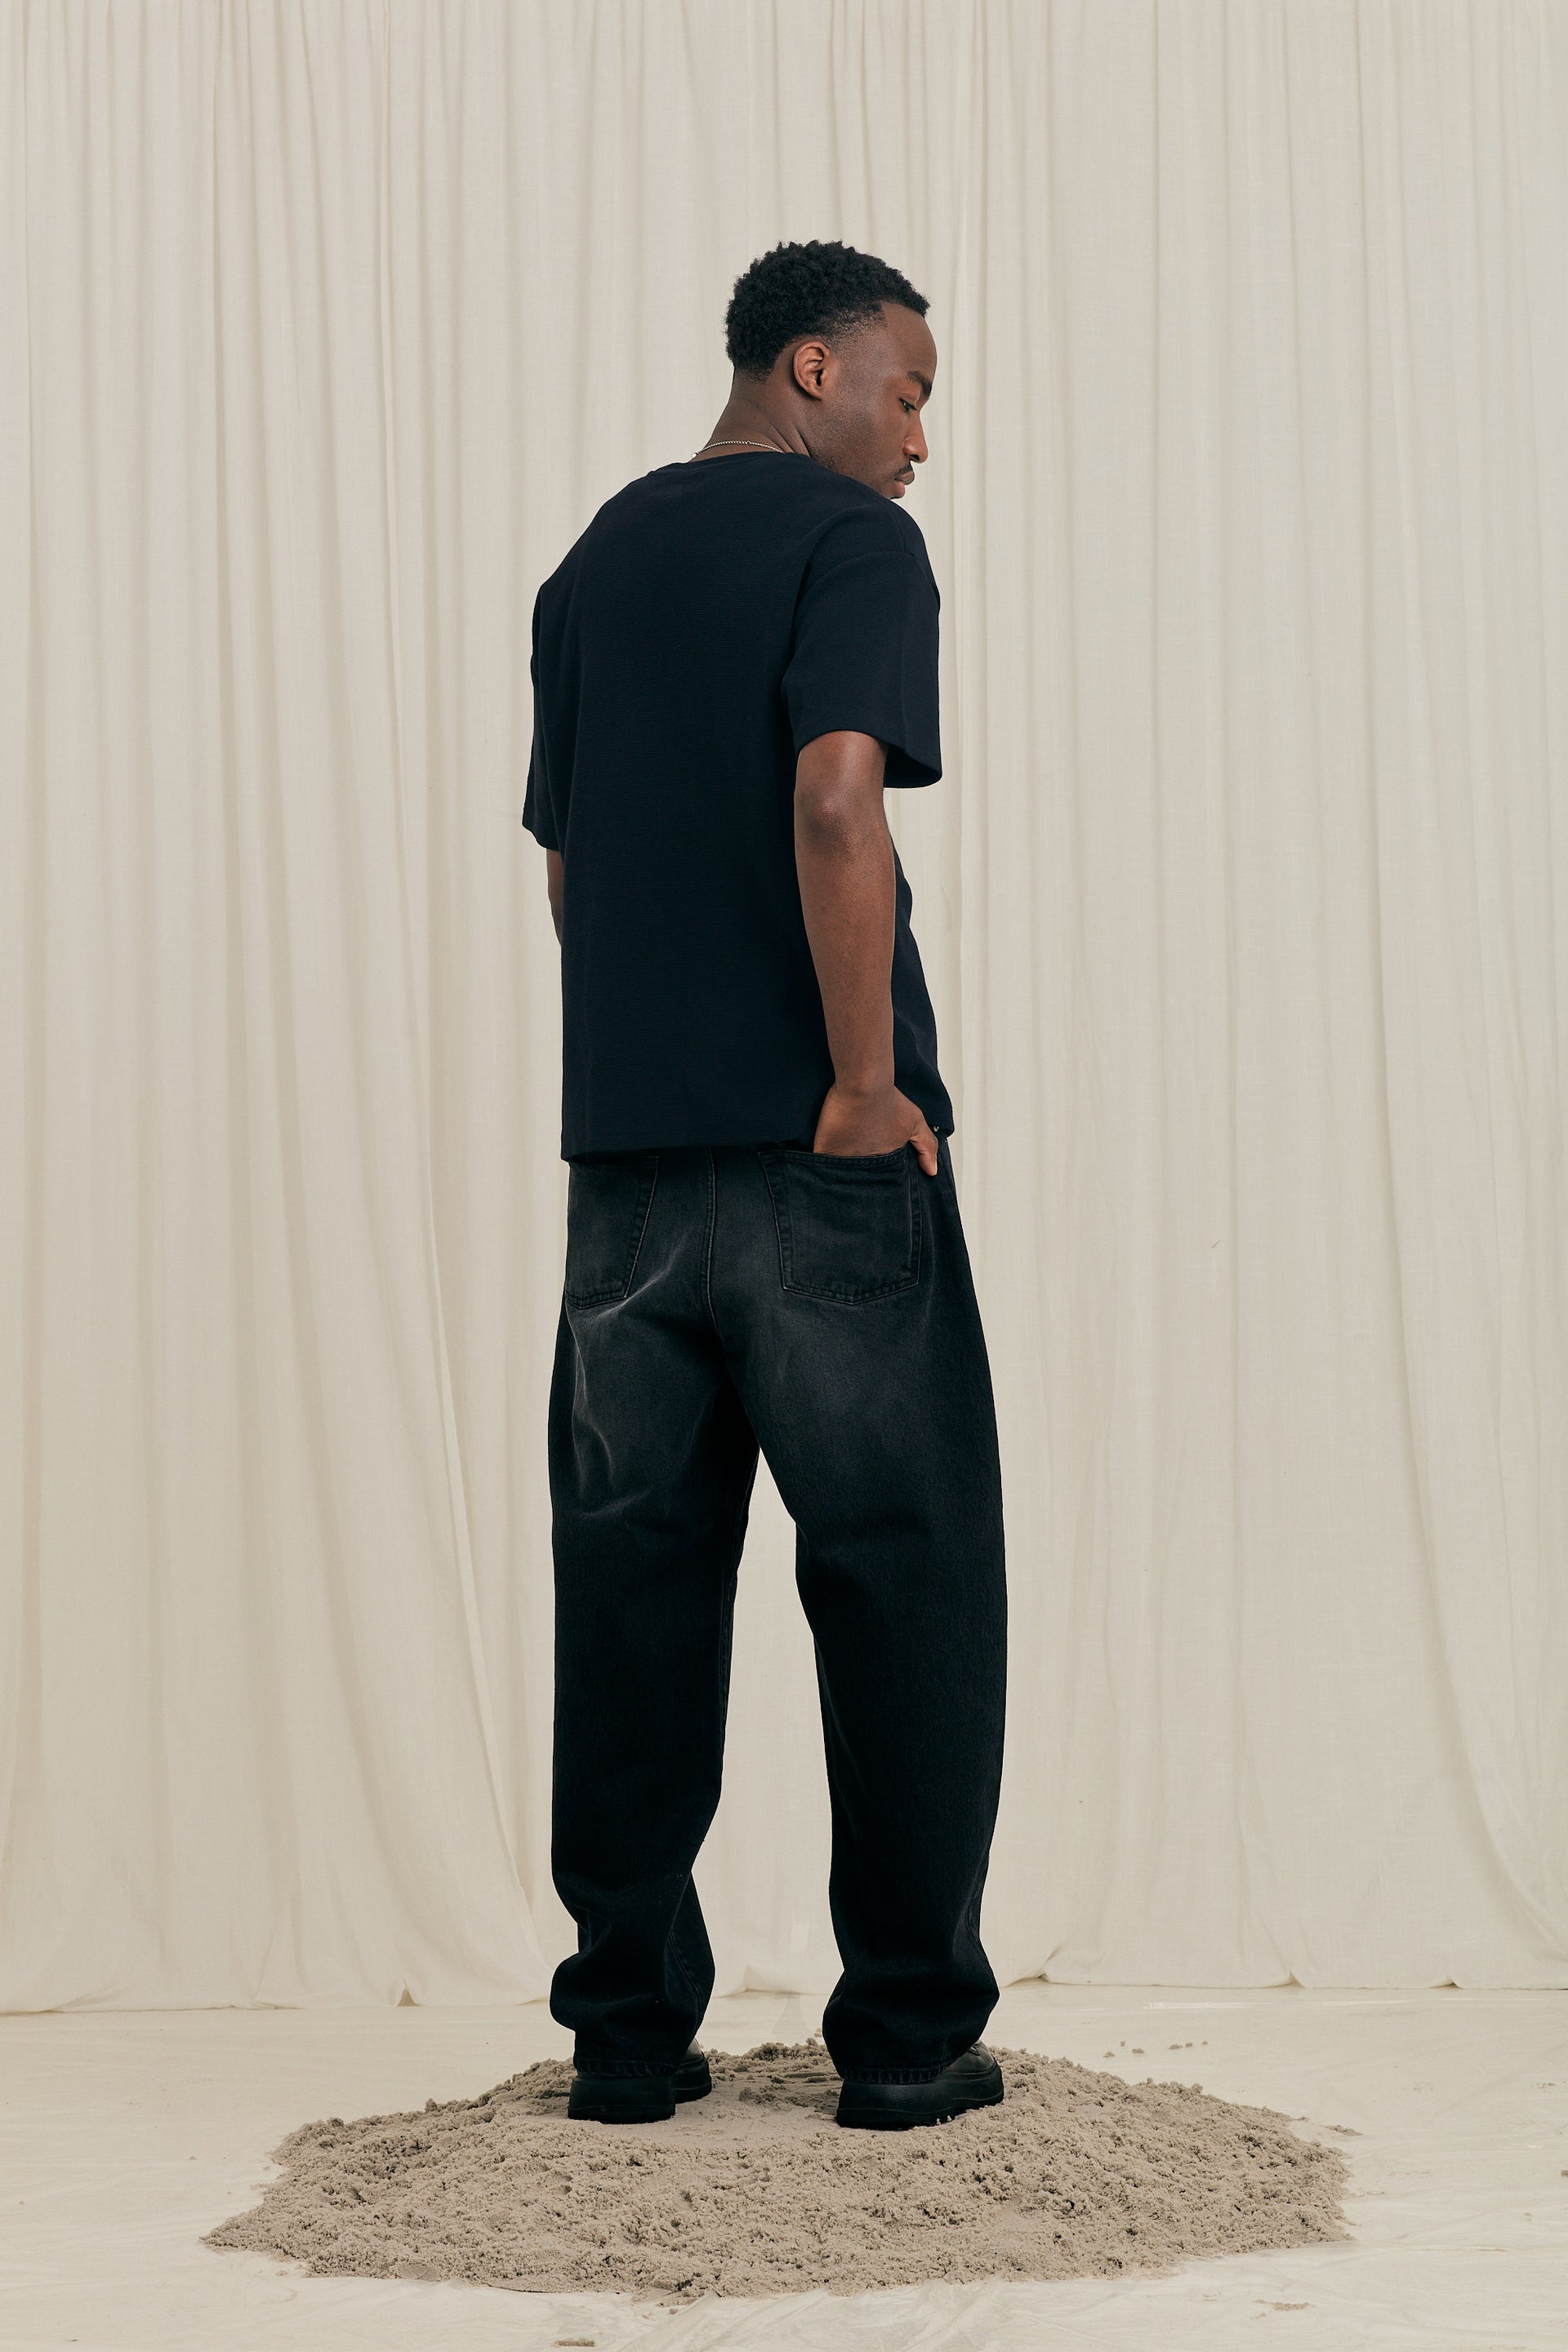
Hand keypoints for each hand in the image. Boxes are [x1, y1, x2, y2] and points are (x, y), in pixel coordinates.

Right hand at [810, 1082, 938, 1175]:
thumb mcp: (915, 1121)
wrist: (863, 1086)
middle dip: (860, 1182)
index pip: (881, 1175)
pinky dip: (819, 1171)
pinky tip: (817, 1175)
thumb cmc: (888, 1100)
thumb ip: (927, 1146)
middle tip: (857, 1181)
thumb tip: (932, 1171)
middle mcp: (865, 1162)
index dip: (879, 1176)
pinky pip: (820, 1167)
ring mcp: (844, 1158)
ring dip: (840, 1179)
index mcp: (884, 1158)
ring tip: (836, 1182)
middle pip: (861, 1178)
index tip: (876, 1177)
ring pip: (841, 1175)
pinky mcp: (825, 1151)